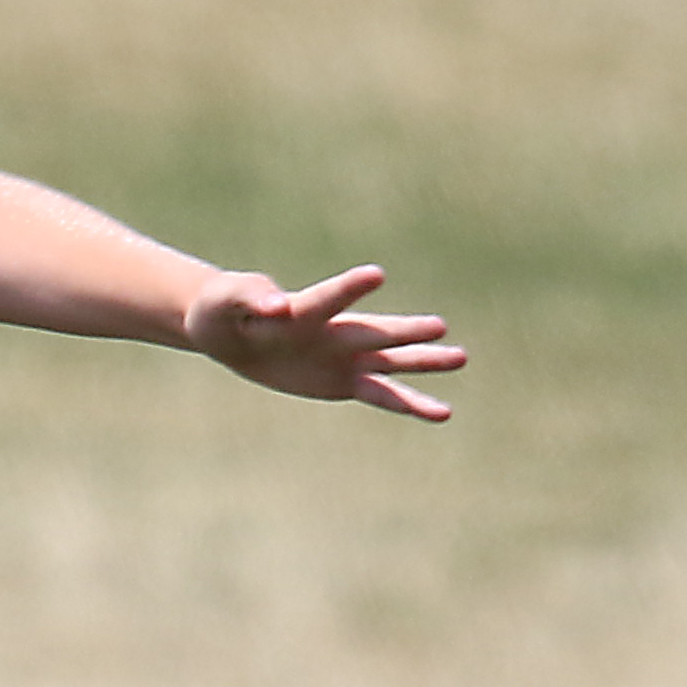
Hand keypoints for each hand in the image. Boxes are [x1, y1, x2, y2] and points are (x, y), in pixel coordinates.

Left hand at [186, 265, 463, 420]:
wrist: (231, 334)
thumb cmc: (226, 308)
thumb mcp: (228, 300)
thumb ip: (251, 298)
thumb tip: (276, 306)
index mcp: (306, 307)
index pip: (331, 297)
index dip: (349, 287)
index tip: (375, 274)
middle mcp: (335, 330)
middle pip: (374, 331)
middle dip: (402, 330)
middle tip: (438, 326)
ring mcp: (345, 357)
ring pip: (391, 362)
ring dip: (423, 362)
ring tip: (460, 358)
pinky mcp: (345, 382)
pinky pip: (382, 395)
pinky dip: (410, 404)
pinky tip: (442, 412)